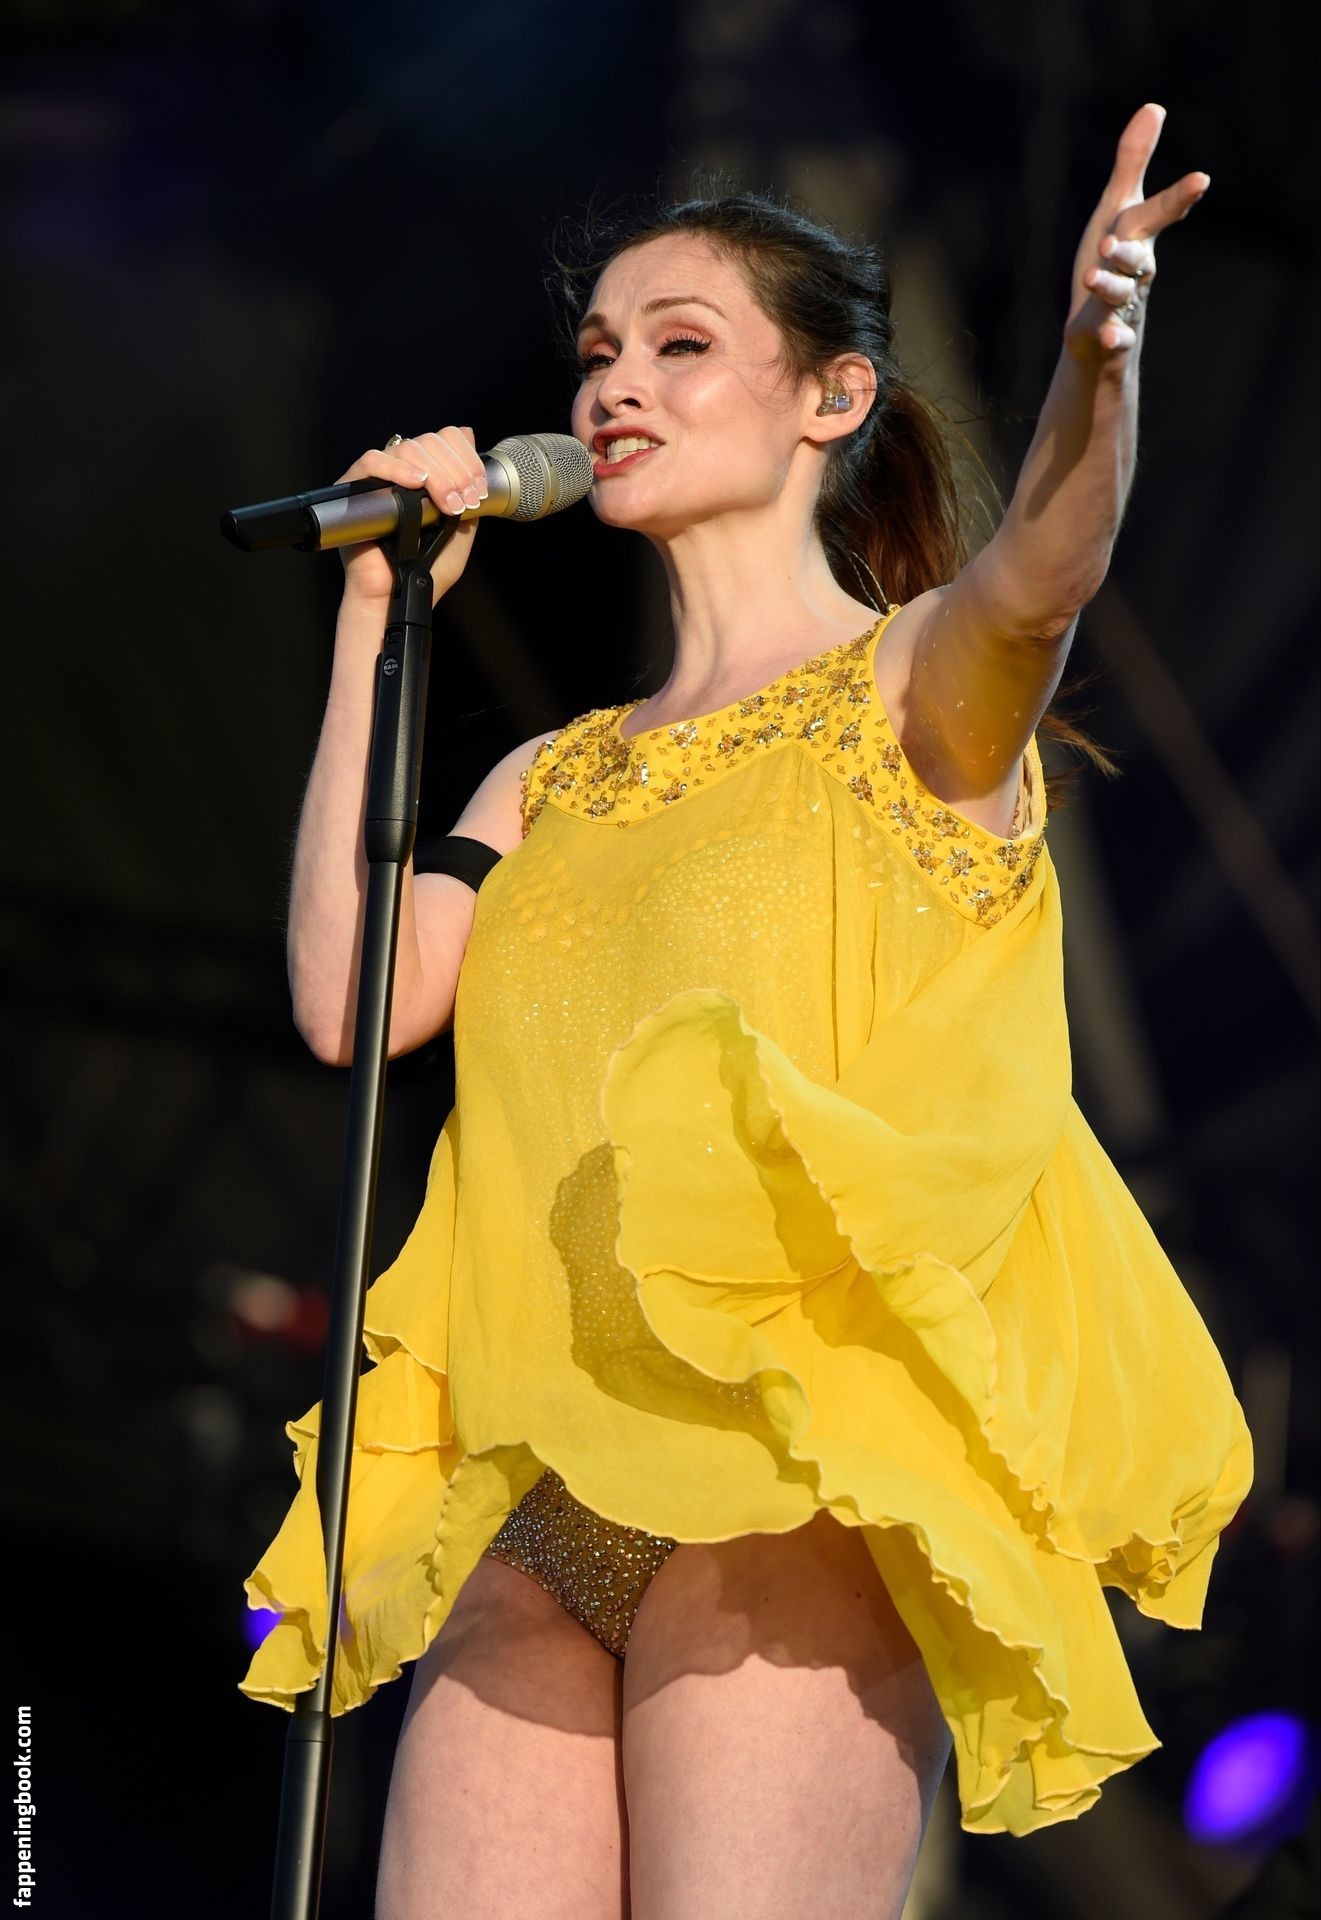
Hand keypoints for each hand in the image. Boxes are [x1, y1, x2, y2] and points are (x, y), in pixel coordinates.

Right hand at [336, 425, 486, 608]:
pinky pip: (371, 461)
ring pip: (407, 448)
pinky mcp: (354, 490)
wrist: (399, 598)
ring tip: (446, 504)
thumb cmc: (426, 572)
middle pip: (429, 441)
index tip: (478, 488)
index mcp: (425, 476)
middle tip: (464, 502)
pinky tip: (416, 483)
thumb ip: (468, 493)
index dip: (465, 455)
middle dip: (456, 470)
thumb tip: (470, 443)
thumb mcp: (461, 530)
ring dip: (436, 474)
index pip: (444, 439)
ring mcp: (378, 479)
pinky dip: (396, 467)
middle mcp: (401, 472)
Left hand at [1064, 103, 1208, 366]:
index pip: (1158, 212)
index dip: (1178, 197)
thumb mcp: (1116, 210)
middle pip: (1137, 256)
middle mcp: (1137, 270)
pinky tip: (1108, 337)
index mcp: (1138, 236)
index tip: (1202, 179)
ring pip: (1121, 294)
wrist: (1102, 326)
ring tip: (1092, 278)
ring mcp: (1124, 304)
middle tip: (1110, 242)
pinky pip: (1116, 338)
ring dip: (1109, 286)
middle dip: (1128, 248)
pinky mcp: (1109, 335)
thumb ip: (1131, 164)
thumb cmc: (1110, 259)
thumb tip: (1154, 107)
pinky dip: (1114, 337)